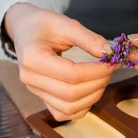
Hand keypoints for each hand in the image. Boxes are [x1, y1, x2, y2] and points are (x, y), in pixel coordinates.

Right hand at [5, 3, 116, 120]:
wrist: (25, 30)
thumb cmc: (43, 25)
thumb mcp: (65, 24)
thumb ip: (89, 39)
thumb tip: (111, 53)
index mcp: (32, 58)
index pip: (71, 74)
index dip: (96, 71)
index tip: (112, 62)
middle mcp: (30, 79)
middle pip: (71, 94)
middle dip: (98, 83)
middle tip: (110, 68)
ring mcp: (35, 92)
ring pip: (68, 108)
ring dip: (93, 96)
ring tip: (102, 78)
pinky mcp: (42, 99)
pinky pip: (63, 114)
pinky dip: (81, 107)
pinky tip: (90, 90)